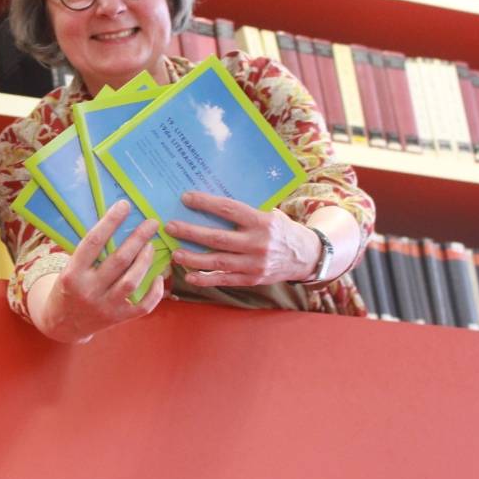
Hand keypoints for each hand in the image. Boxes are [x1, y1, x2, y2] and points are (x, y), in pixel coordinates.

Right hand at [32, 202, 168, 342]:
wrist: (63, 324)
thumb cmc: (67, 288)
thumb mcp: (68, 269)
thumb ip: (89, 253)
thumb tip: (117, 223)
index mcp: (72, 274)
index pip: (93, 242)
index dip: (110, 221)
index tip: (125, 206)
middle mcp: (88, 291)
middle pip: (119, 260)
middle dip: (138, 238)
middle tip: (152, 223)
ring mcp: (104, 307)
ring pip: (132, 281)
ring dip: (145, 261)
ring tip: (151, 246)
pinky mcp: (118, 319)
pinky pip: (143, 306)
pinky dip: (155, 292)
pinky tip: (159, 277)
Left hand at [165, 191, 318, 286]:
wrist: (307, 256)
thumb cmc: (282, 230)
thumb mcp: (271, 214)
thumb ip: (246, 212)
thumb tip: (212, 203)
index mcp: (262, 222)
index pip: (229, 210)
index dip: (206, 204)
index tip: (186, 198)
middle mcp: (258, 243)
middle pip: (218, 238)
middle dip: (191, 233)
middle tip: (170, 227)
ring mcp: (255, 264)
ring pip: (218, 262)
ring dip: (193, 258)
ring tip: (175, 253)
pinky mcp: (252, 279)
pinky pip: (225, 280)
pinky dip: (205, 279)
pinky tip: (189, 276)